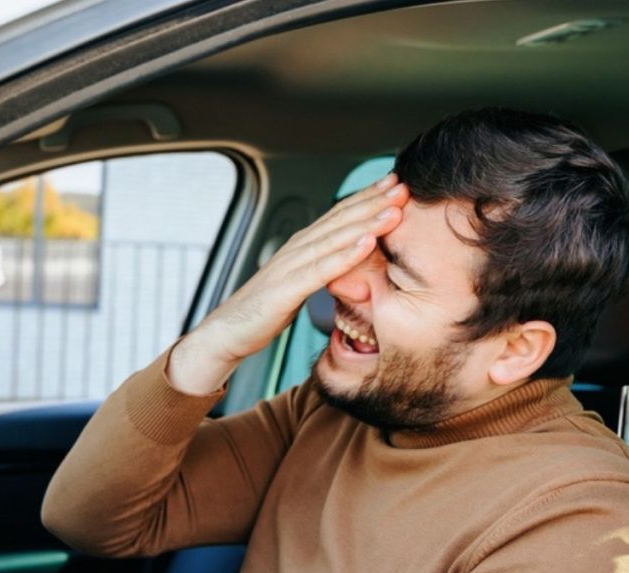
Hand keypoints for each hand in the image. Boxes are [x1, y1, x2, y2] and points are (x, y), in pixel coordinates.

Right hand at [168, 174, 408, 394]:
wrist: (226, 332)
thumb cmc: (263, 310)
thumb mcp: (300, 284)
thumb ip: (322, 269)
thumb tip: (350, 263)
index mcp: (301, 247)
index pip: (339, 216)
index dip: (367, 198)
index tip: (395, 184)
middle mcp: (296, 249)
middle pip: (339, 220)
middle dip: (372, 201)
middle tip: (402, 186)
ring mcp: (289, 267)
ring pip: (333, 239)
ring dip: (366, 223)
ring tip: (394, 210)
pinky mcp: (285, 290)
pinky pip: (320, 270)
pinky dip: (345, 255)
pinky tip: (367, 243)